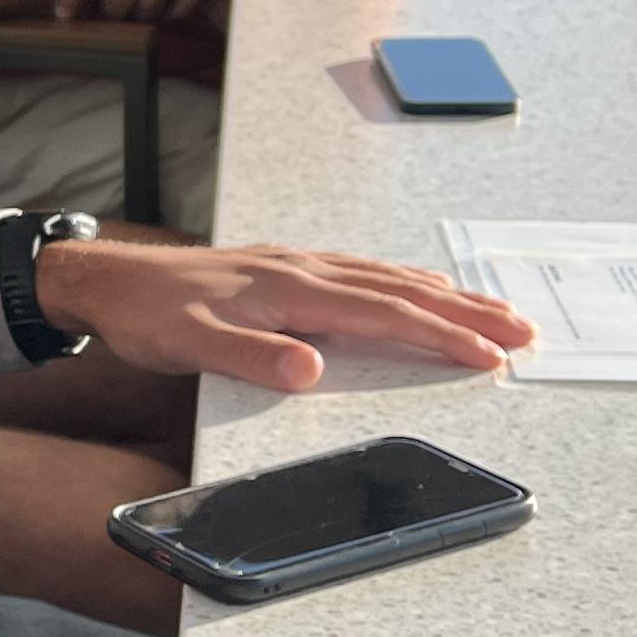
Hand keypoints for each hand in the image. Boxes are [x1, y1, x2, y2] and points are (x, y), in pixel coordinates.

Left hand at [33, 238, 535, 391]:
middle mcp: (305, 270)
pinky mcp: (288, 268)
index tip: (491, 354)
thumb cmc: (150, 314)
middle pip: (403, 290)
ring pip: (390, 276)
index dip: (441, 335)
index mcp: (292, 289)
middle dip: (468, 312)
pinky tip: (420, 285)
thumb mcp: (190, 345)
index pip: (383, 315)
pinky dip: (407, 279)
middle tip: (525, 331)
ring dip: (447, 294)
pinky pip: (366, 270)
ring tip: (496, 308)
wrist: (111, 280)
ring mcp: (299, 265)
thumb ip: (251, 359)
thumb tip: (310, 370)